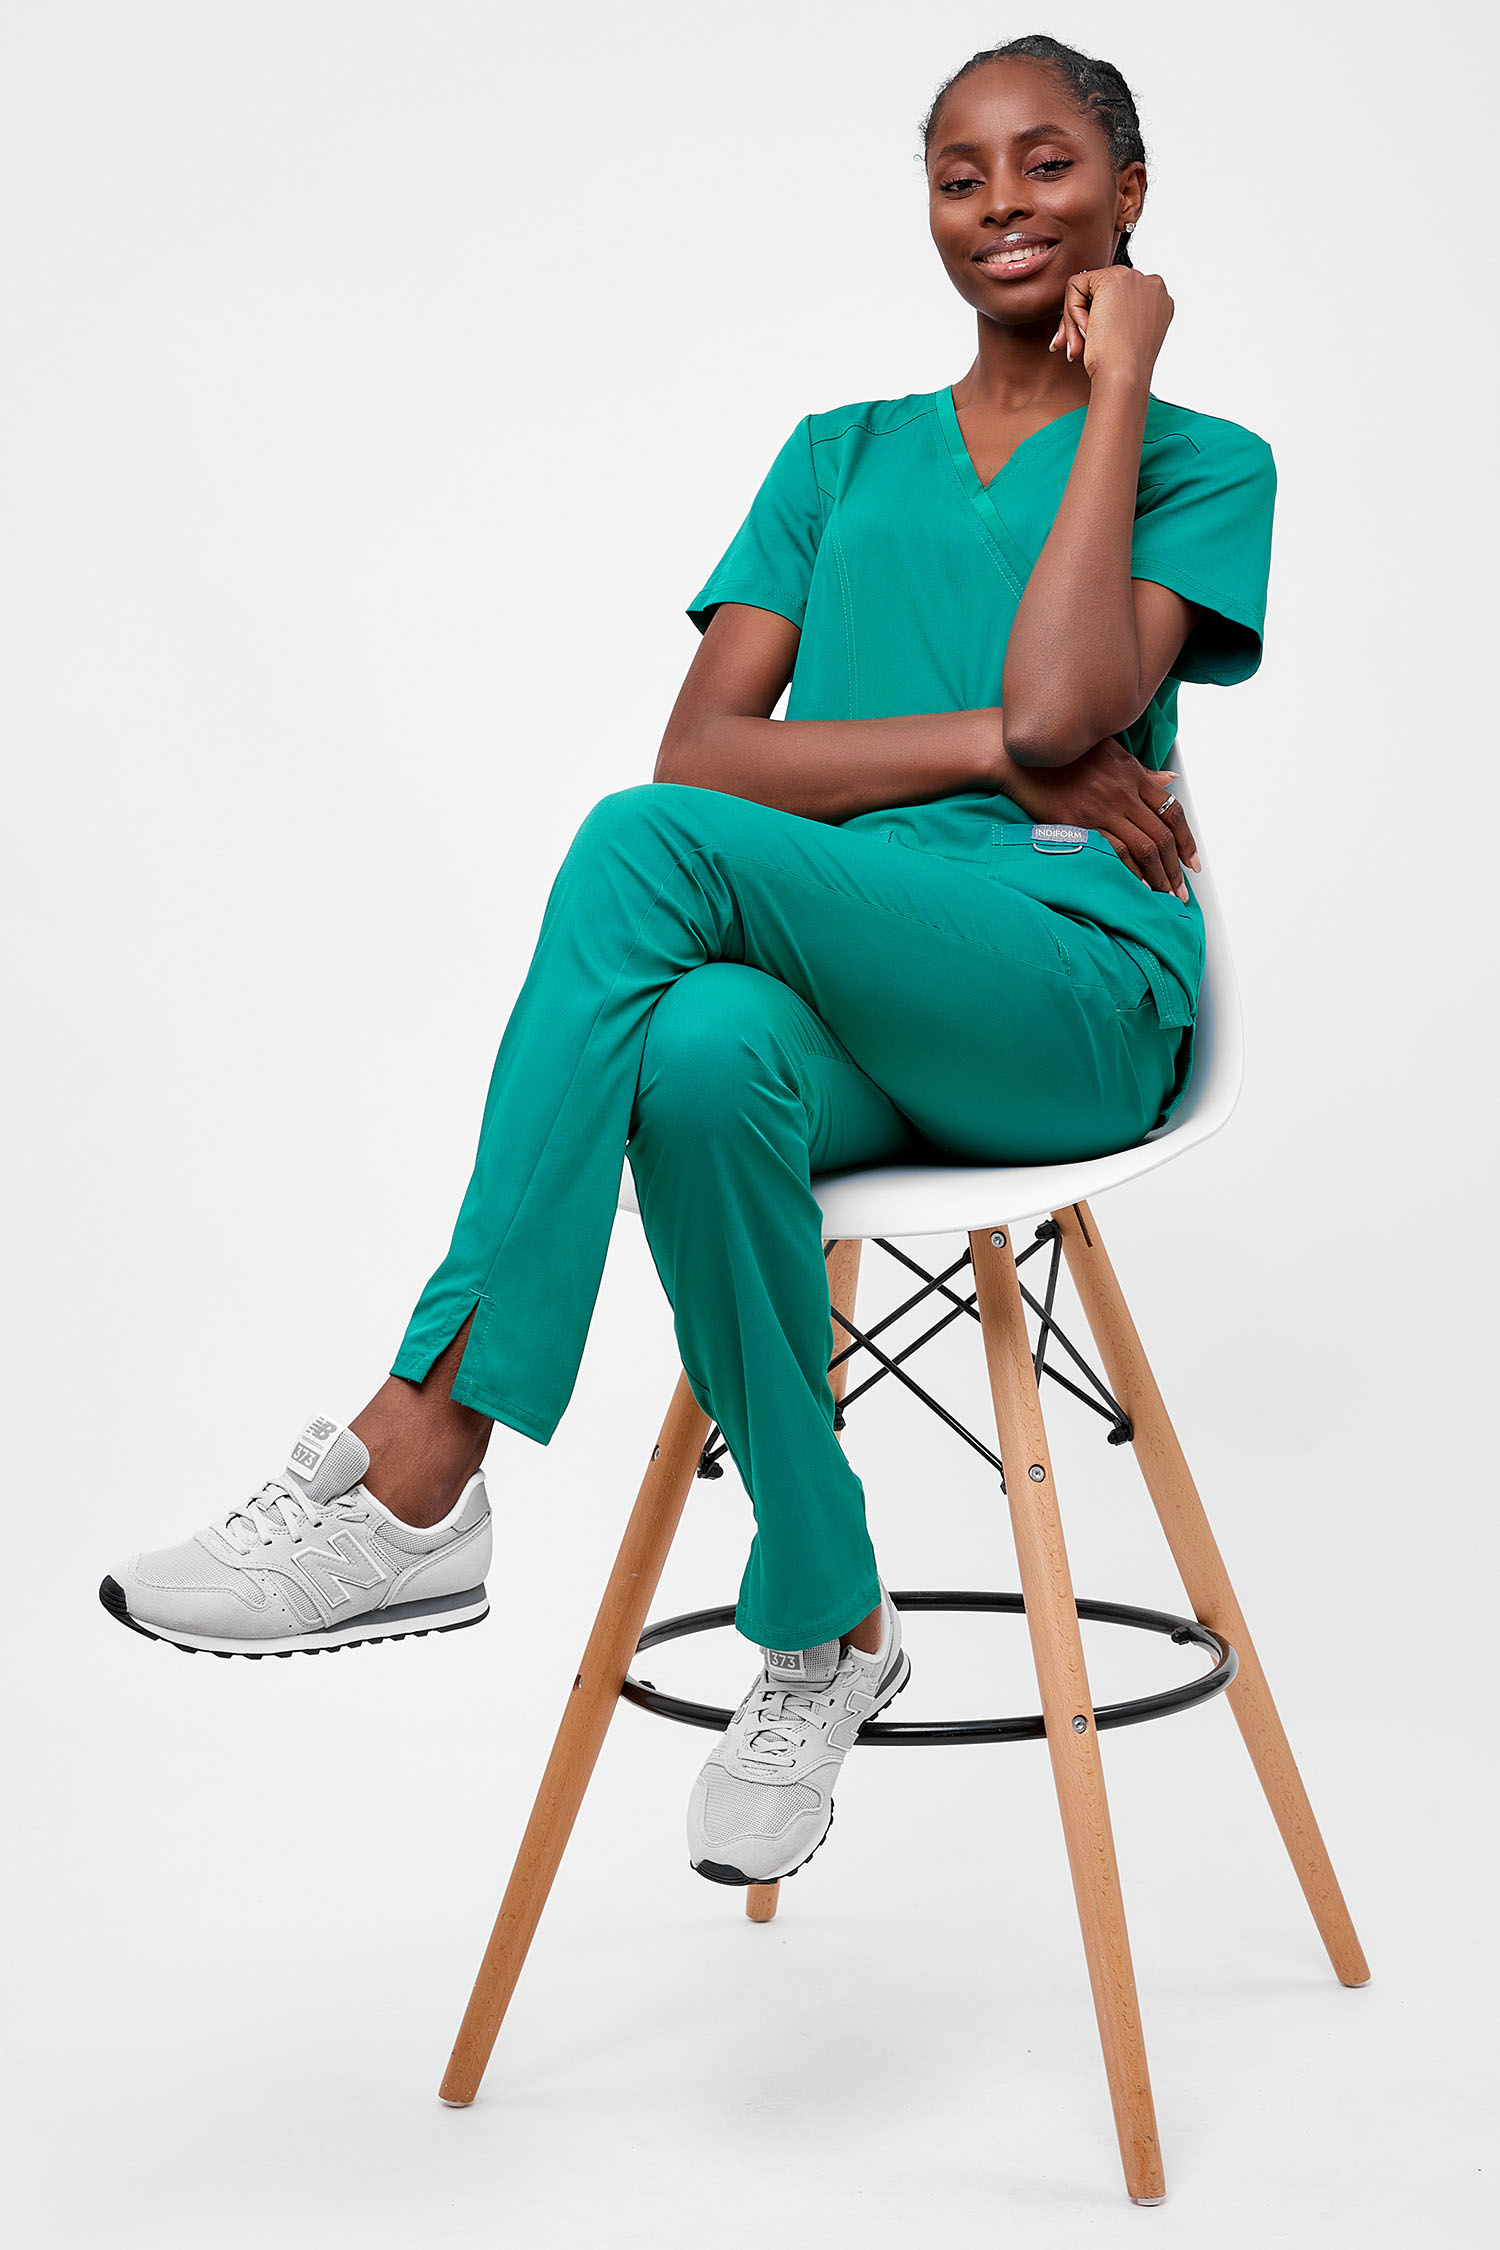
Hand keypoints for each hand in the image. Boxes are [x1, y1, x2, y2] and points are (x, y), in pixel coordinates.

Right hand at [998, 733, 1198, 899]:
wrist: (1020, 757)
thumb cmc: (1064, 754)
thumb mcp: (1110, 752)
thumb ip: (1142, 771)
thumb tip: (1170, 782)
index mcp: (1133, 775)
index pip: (1172, 812)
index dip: (1187, 841)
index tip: (1193, 863)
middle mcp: (1122, 793)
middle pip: (1161, 837)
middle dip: (1176, 869)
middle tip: (1182, 892)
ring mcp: (1101, 810)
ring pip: (1142, 849)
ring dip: (1158, 877)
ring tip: (1165, 896)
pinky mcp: (1078, 825)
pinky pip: (1114, 852)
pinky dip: (1130, 872)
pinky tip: (1138, 886)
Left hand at [1049, 265, 1172, 385]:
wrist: (1124, 376)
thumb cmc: (1123, 368)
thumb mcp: (1124, 338)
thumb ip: (1115, 318)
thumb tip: (1087, 314)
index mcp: (1158, 302)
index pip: (1117, 300)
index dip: (1098, 321)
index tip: (1086, 345)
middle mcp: (1150, 285)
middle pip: (1101, 291)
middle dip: (1081, 319)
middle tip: (1074, 349)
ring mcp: (1134, 278)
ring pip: (1087, 288)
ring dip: (1075, 319)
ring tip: (1078, 346)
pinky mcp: (1112, 278)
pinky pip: (1075, 285)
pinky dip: (1072, 311)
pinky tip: (1084, 331)